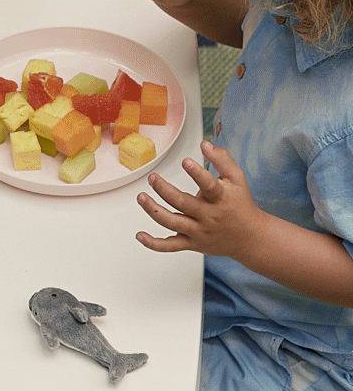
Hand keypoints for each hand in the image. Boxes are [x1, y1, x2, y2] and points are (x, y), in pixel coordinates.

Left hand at [136, 141, 263, 260]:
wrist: (249, 237)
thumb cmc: (240, 203)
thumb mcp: (237, 178)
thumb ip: (222, 159)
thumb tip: (204, 144)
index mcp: (221, 198)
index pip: (209, 186)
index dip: (197, 173)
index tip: (185, 161)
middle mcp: (208, 216)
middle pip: (182, 204)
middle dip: (164, 190)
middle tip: (152, 177)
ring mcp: (198, 231)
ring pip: (172, 223)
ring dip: (153, 210)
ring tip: (141, 197)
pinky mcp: (192, 244)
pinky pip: (169, 247)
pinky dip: (153, 243)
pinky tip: (139, 235)